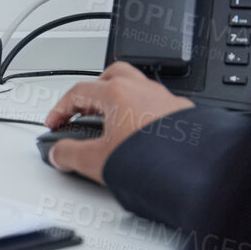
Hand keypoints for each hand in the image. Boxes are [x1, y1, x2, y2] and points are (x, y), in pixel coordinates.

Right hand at [44, 62, 194, 184]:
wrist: (195, 173)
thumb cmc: (153, 161)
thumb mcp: (97, 161)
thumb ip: (70, 154)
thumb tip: (58, 153)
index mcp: (117, 94)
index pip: (78, 92)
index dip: (60, 109)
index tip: (55, 123)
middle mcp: (143, 90)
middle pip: (110, 76)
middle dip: (94, 91)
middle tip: (85, 111)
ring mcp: (166, 100)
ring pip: (138, 87)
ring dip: (121, 100)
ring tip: (113, 122)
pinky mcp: (184, 115)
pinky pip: (159, 105)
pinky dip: (145, 113)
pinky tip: (143, 135)